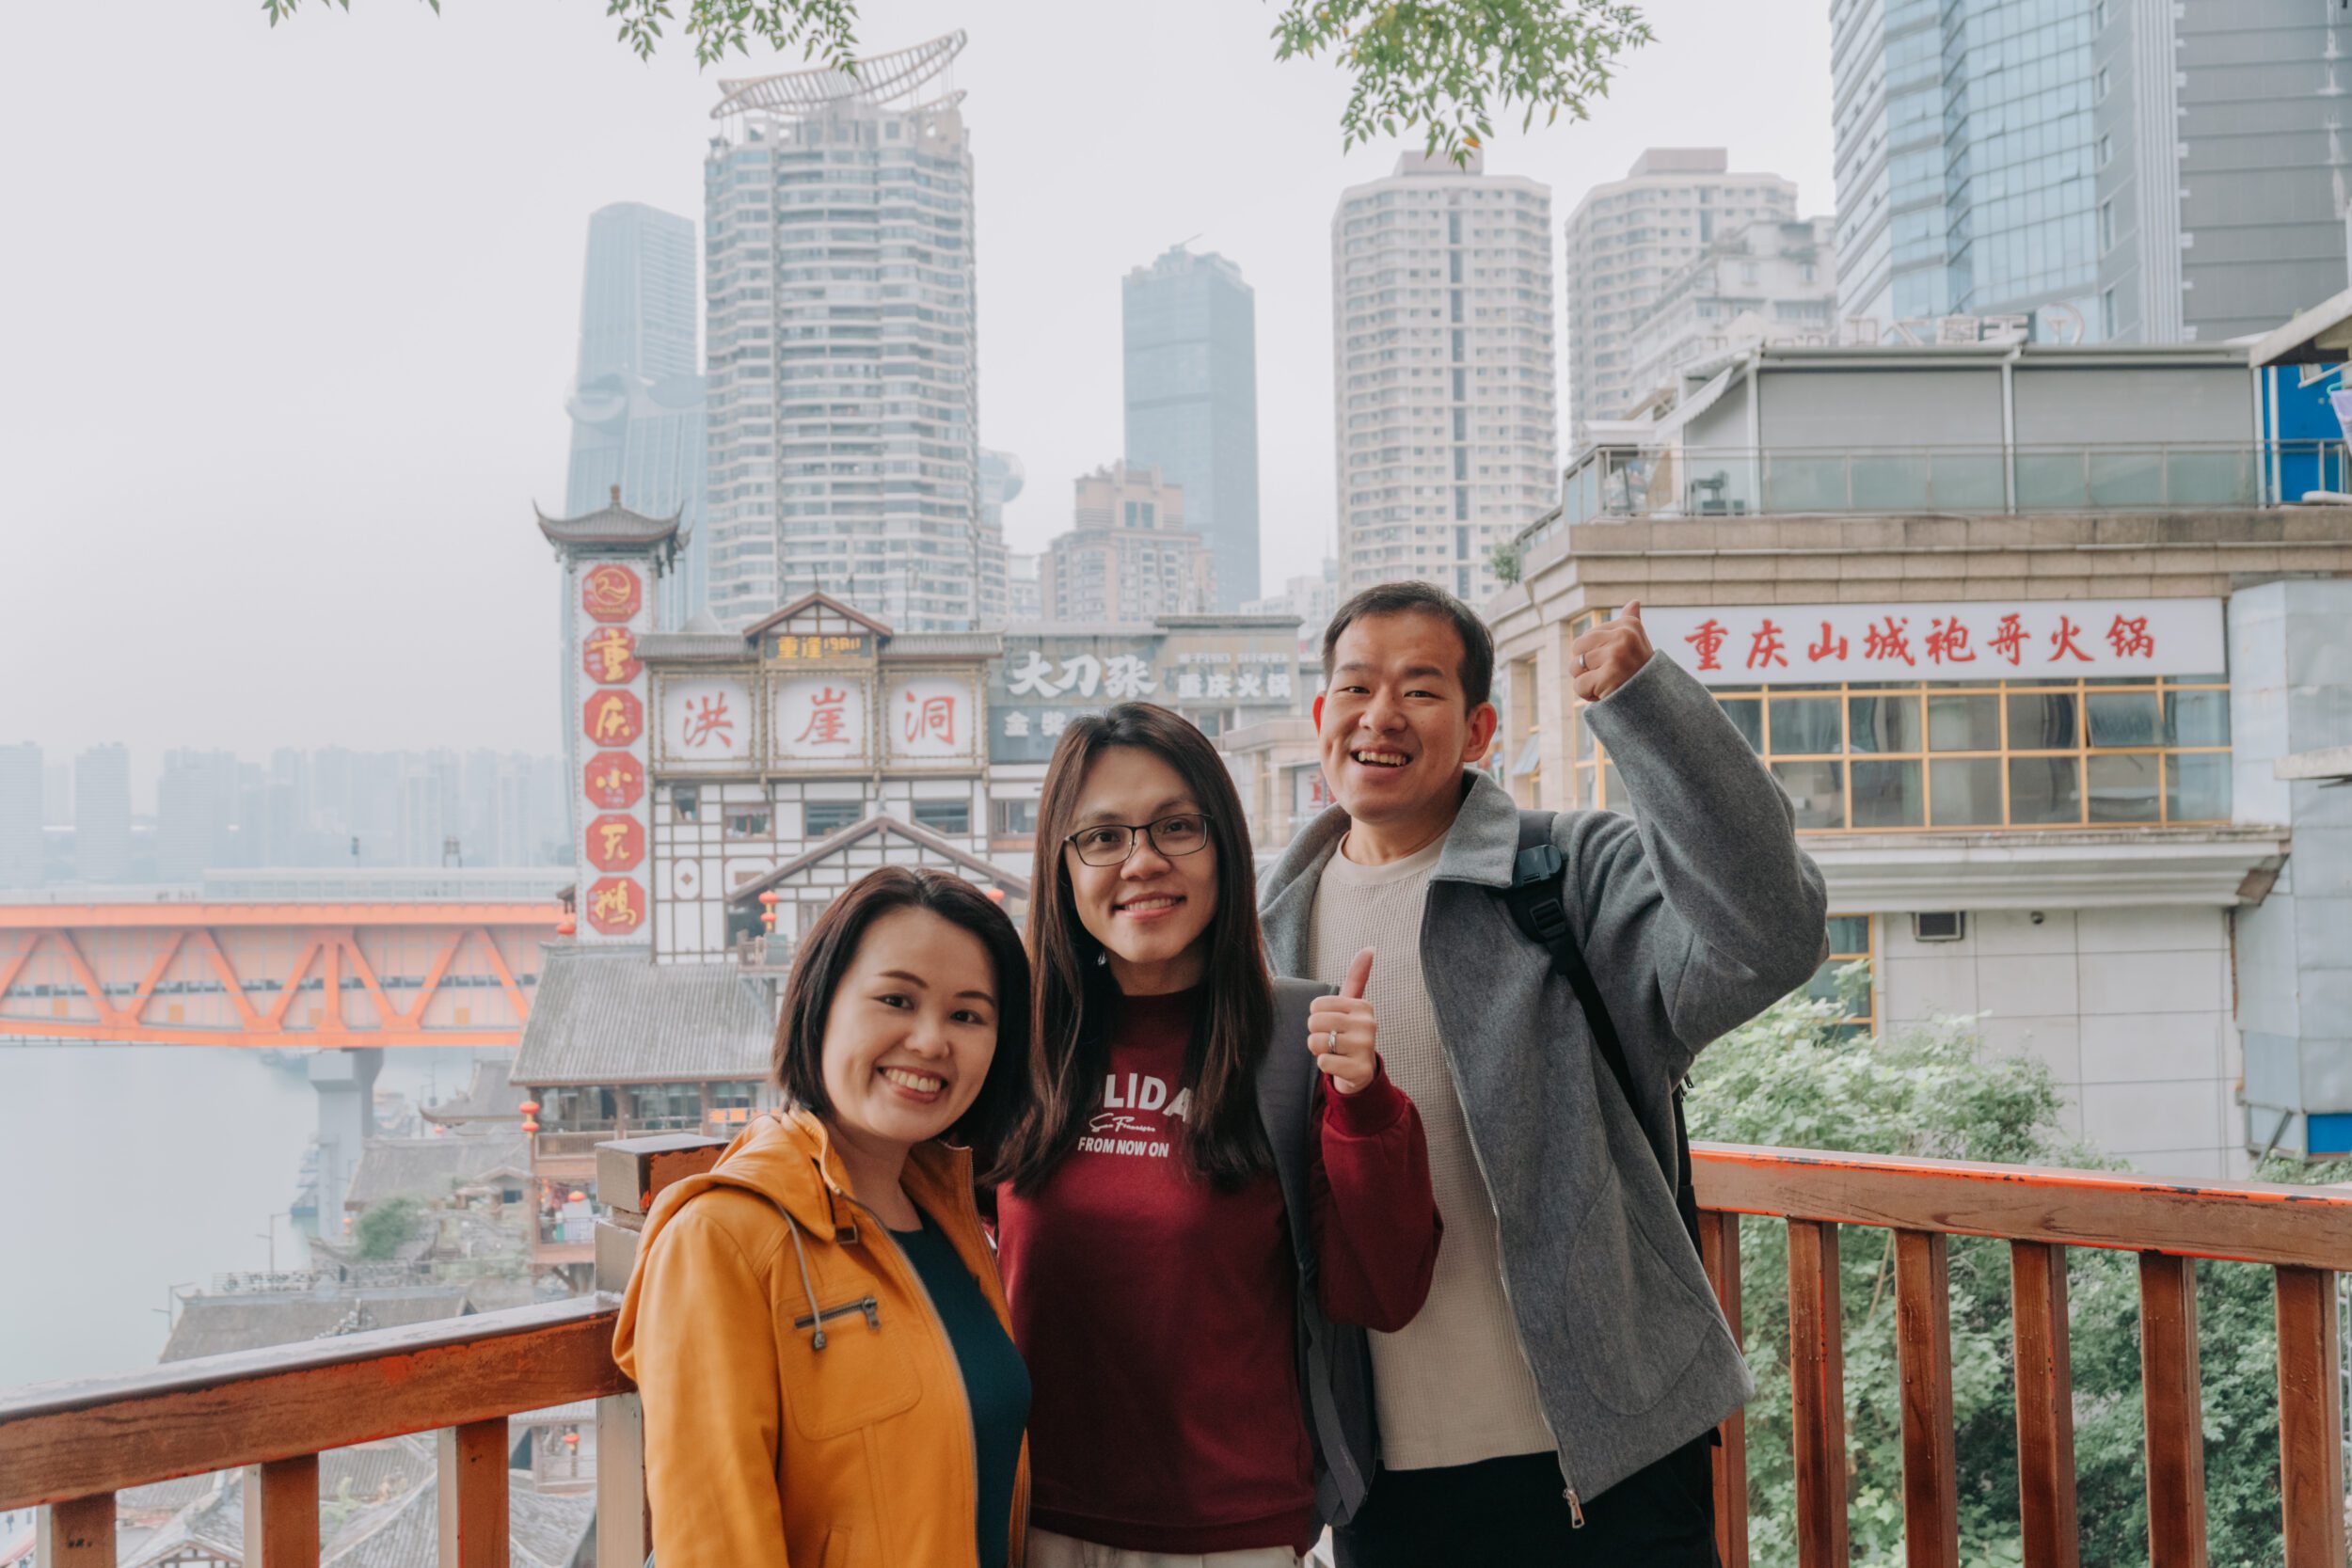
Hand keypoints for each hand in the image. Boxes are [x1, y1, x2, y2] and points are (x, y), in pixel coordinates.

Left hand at [1307, 948, 1378, 1095]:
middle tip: (1331, 1040)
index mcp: (1363, 1007)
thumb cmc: (1350, 1034)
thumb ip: (1357, 976)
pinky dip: (1325, 1064)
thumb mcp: (1352, 1005)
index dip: (1317, 1016)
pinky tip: (1338, 1064)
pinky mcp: (1360, 1070)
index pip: (1316, 1005)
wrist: (1360, 1071)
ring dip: (1319, 1050)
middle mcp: (1368, 1025)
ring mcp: (1366, 1048)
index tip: (1332, 1024)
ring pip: (1317, 1043)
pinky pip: (1324, 1062)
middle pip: (1314, 1022)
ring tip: (1334, 1052)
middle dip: (1316, 1034)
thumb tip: (1370, 948)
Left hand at [1570, 599, 1652, 701]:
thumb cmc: (1640, 671)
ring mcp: (1617, 655)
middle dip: (1585, 666)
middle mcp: (1624, 636)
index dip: (1594, 654)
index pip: (1586, 637)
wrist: (1655, 701)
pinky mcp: (1609, 675)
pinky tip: (1605, 694)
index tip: (1615, 662)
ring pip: (1575, 667)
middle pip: (1577, 648)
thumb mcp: (1637, 643)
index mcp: (1628, 625)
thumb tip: (1634, 602)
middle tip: (1608, 675)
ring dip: (1586, 681)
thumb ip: (1631, 622)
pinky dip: (1587, 694)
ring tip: (1607, 684)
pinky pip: (1579, 685)